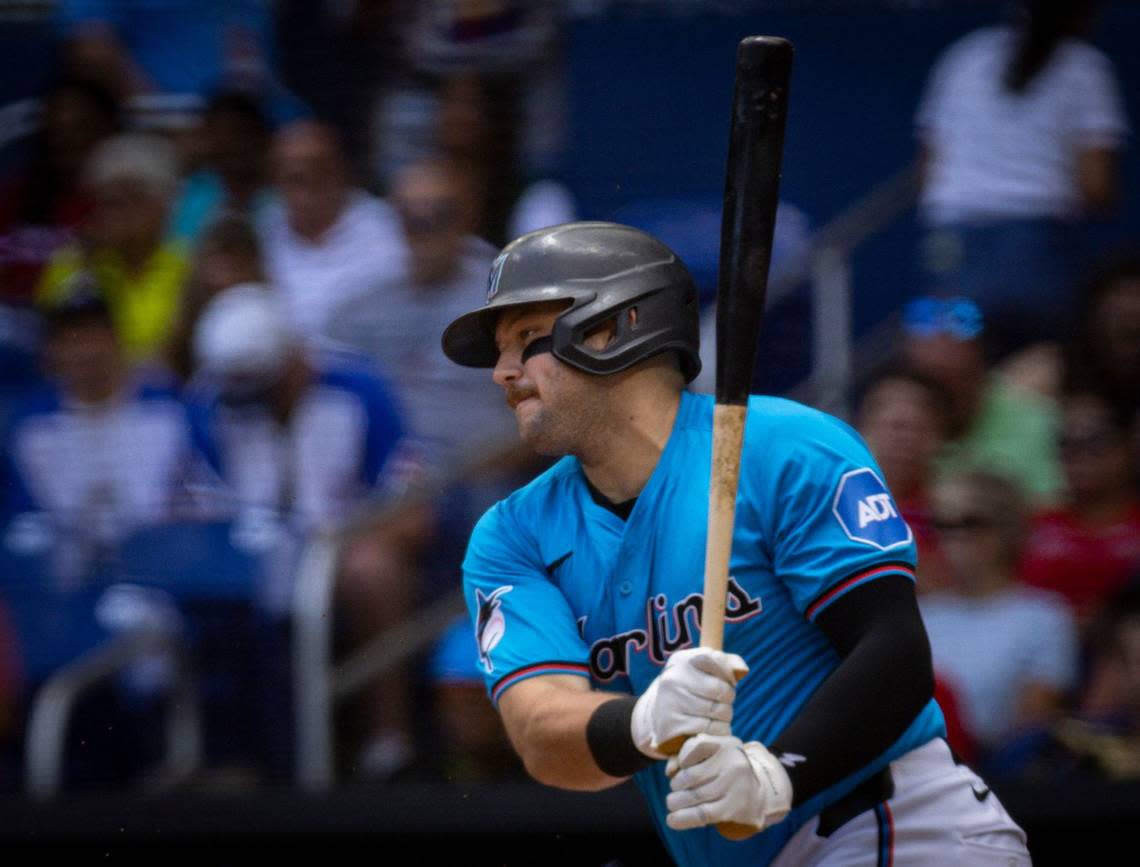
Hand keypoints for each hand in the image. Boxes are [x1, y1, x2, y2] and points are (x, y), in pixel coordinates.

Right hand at [631, 647, 747, 758]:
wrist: (660, 716)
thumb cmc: (692, 689)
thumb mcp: (705, 670)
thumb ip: (727, 663)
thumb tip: (742, 671)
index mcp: (682, 660)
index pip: (716, 659)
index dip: (728, 673)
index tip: (727, 681)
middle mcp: (673, 678)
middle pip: (720, 689)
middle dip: (728, 699)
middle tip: (722, 702)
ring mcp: (670, 702)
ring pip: (718, 711)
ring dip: (725, 717)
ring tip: (716, 716)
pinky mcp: (671, 725)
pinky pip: (710, 729)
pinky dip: (718, 731)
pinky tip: (711, 728)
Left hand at [665, 733, 792, 837]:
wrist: (757, 796)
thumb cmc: (725, 774)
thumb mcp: (712, 757)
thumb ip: (687, 756)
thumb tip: (670, 771)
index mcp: (727, 744)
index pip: (695, 746)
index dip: (680, 759)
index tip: (678, 768)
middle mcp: (733, 762)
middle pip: (691, 775)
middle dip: (676, 785)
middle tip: (675, 790)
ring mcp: (735, 785)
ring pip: (695, 795)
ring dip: (676, 802)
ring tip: (672, 804)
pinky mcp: (733, 808)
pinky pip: (702, 813)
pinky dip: (683, 818)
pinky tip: (672, 820)